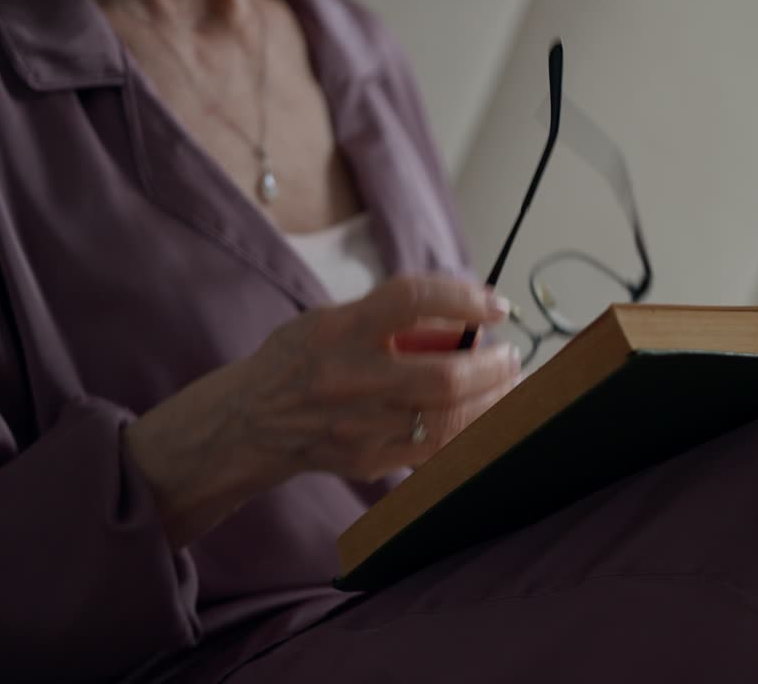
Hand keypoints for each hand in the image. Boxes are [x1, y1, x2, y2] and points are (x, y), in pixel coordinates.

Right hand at [124, 275, 518, 547]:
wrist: (247, 423)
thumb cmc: (299, 361)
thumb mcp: (332, 320)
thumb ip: (391, 318)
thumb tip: (466, 320)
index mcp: (339, 329)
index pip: (410, 300)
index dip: (463, 297)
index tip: (496, 306)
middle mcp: (349, 378)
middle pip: (442, 377)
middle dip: (492, 367)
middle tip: (510, 356)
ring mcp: (359, 426)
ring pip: (447, 421)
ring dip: (492, 403)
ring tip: (508, 387)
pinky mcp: (367, 460)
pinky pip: (435, 452)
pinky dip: (470, 432)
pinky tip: (485, 418)